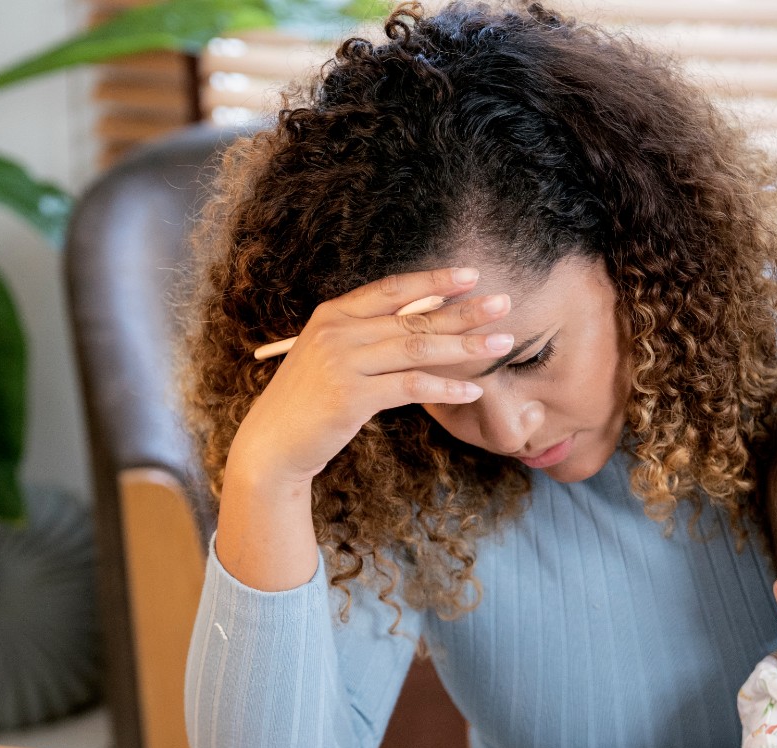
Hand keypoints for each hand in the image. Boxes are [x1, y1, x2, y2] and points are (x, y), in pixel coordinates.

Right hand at [228, 267, 512, 486]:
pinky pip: (411, 387)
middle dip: (464, 311)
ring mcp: (342, 362)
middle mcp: (337, 331)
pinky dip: (445, 388)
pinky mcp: (351, 396)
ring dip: (464, 346)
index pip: (392, 288)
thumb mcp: (333, 357)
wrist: (273, 443)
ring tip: (501, 343)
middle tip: (503, 304)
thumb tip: (425, 320)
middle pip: (414, 317)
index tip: (471, 275)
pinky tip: (472, 389)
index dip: (434, 280)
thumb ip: (368, 336)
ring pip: (418, 349)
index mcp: (333, 314)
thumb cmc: (310, 401)